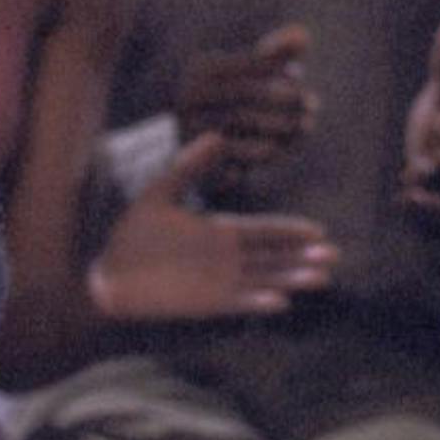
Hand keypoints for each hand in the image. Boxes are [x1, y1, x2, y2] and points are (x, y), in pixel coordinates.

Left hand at [88, 131, 337, 320]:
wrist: (105, 277)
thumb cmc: (130, 238)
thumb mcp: (159, 195)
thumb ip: (187, 168)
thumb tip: (215, 135)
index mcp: (217, 232)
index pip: (262, 231)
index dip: (289, 232)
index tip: (318, 231)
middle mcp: (223, 258)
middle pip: (271, 257)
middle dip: (301, 256)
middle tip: (334, 255)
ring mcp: (216, 282)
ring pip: (262, 279)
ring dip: (290, 279)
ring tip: (320, 278)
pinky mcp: (203, 304)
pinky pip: (235, 303)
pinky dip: (255, 303)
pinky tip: (279, 302)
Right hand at [178, 23, 317, 193]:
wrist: (199, 152)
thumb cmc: (235, 102)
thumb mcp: (254, 75)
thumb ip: (277, 53)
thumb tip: (301, 36)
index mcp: (201, 70)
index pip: (247, 65)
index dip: (277, 70)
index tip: (301, 79)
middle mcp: (189, 98)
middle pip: (245, 93)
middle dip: (285, 99)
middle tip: (313, 105)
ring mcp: (190, 130)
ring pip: (243, 124)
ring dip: (281, 125)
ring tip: (306, 125)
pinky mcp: (197, 162)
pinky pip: (238, 155)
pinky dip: (266, 151)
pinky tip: (285, 147)